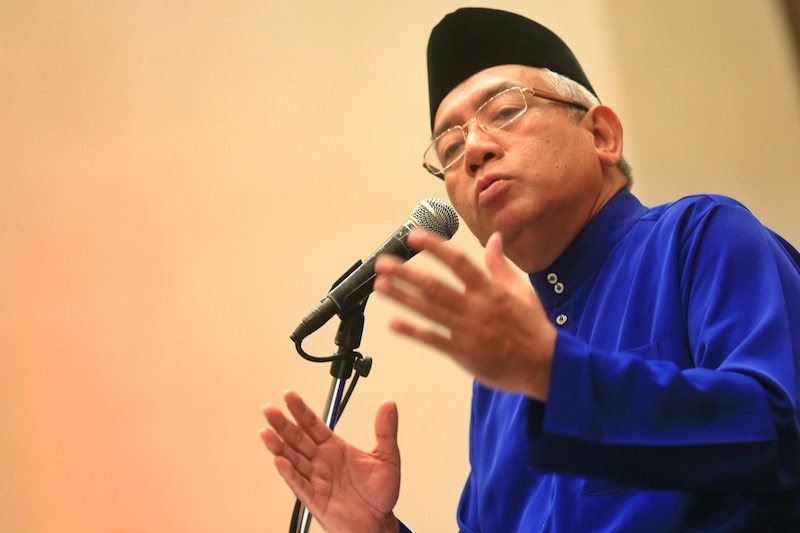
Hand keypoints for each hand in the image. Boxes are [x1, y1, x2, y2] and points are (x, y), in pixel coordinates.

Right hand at [260, 390, 400, 532]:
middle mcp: (322, 461)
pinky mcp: (315, 498)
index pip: (313, 425)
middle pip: (297, 439)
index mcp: (335, 448)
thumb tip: (389, 405)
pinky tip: (280, 461)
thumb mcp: (387, 456)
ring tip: (267, 433)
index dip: (301, 410)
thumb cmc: (379, 492)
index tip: (289, 395)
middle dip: (283, 425)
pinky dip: (289, 473)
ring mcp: (316, 479)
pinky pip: (299, 484)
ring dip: (279, 447)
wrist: (378, 522)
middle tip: (269, 410)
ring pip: (293, 459)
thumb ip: (385, 430)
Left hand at [374, 230, 555, 400]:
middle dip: (406, 273)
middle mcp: (476, 308)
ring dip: (402, 297)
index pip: (458, 262)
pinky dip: (412, 331)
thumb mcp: (520, 290)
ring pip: (428, 311)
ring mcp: (467, 331)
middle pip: (435, 286)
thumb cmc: (532, 326)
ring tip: (380, 286)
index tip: (414, 236)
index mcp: (490, 290)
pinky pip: (433, 339)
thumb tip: (494, 238)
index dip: (435, 247)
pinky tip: (393, 323)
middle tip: (383, 263)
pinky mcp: (463, 353)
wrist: (544, 365)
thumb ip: (500, 265)